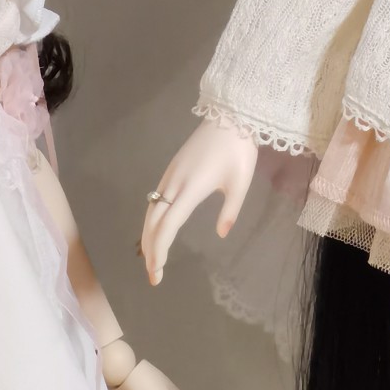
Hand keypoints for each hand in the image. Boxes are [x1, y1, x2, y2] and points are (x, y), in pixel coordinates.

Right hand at [141, 120, 257, 284]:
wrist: (230, 115)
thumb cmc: (239, 150)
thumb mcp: (241, 182)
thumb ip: (230, 210)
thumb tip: (221, 234)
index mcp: (191, 189)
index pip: (168, 226)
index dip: (160, 250)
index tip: (157, 271)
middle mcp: (175, 183)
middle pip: (154, 222)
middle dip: (150, 250)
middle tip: (153, 274)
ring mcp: (171, 174)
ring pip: (151, 210)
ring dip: (148, 235)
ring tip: (151, 257)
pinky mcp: (172, 168)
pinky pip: (155, 198)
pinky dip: (152, 219)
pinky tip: (156, 228)